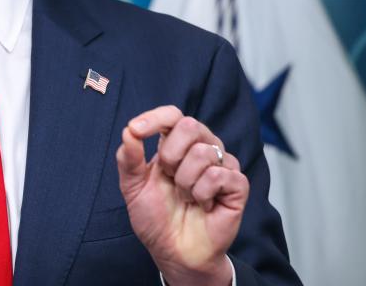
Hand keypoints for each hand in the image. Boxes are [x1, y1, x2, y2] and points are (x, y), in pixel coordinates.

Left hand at [116, 105, 247, 285]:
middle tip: (169, 178)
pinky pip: (218, 175)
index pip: (172, 115)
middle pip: (189, 125)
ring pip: (203, 152)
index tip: (136, 130)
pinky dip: (202, 194)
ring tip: (186, 197)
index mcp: (176, 143)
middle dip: (170, 155)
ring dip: (185, 182)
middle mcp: (202, 148)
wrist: (174, 252)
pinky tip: (203, 204)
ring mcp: (222, 165)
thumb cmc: (156, 218)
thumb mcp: (133, 187)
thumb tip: (128, 131)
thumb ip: (128, 158)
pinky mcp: (237, 184)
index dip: (154, 118)